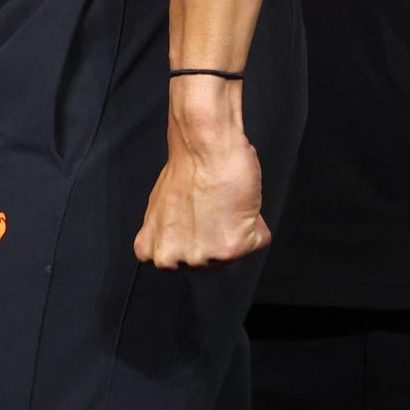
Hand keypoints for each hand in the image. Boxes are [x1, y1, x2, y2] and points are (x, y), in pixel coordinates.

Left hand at [133, 76, 268, 268]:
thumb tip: (190, 240)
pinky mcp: (231, 249)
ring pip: (233, 254)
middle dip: (216, 237)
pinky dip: (256, 223)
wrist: (204, 147)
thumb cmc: (187, 168)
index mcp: (151, 251)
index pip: (184, 262)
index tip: (197, 219)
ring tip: (225, 203)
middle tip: (212, 209)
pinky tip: (241, 203)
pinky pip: (258, 241)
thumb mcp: (162, 211)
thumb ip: (172, 235)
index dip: (196, 237)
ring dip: (237, 229)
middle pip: (210, 262)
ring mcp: (201, 257)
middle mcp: (172, 260)